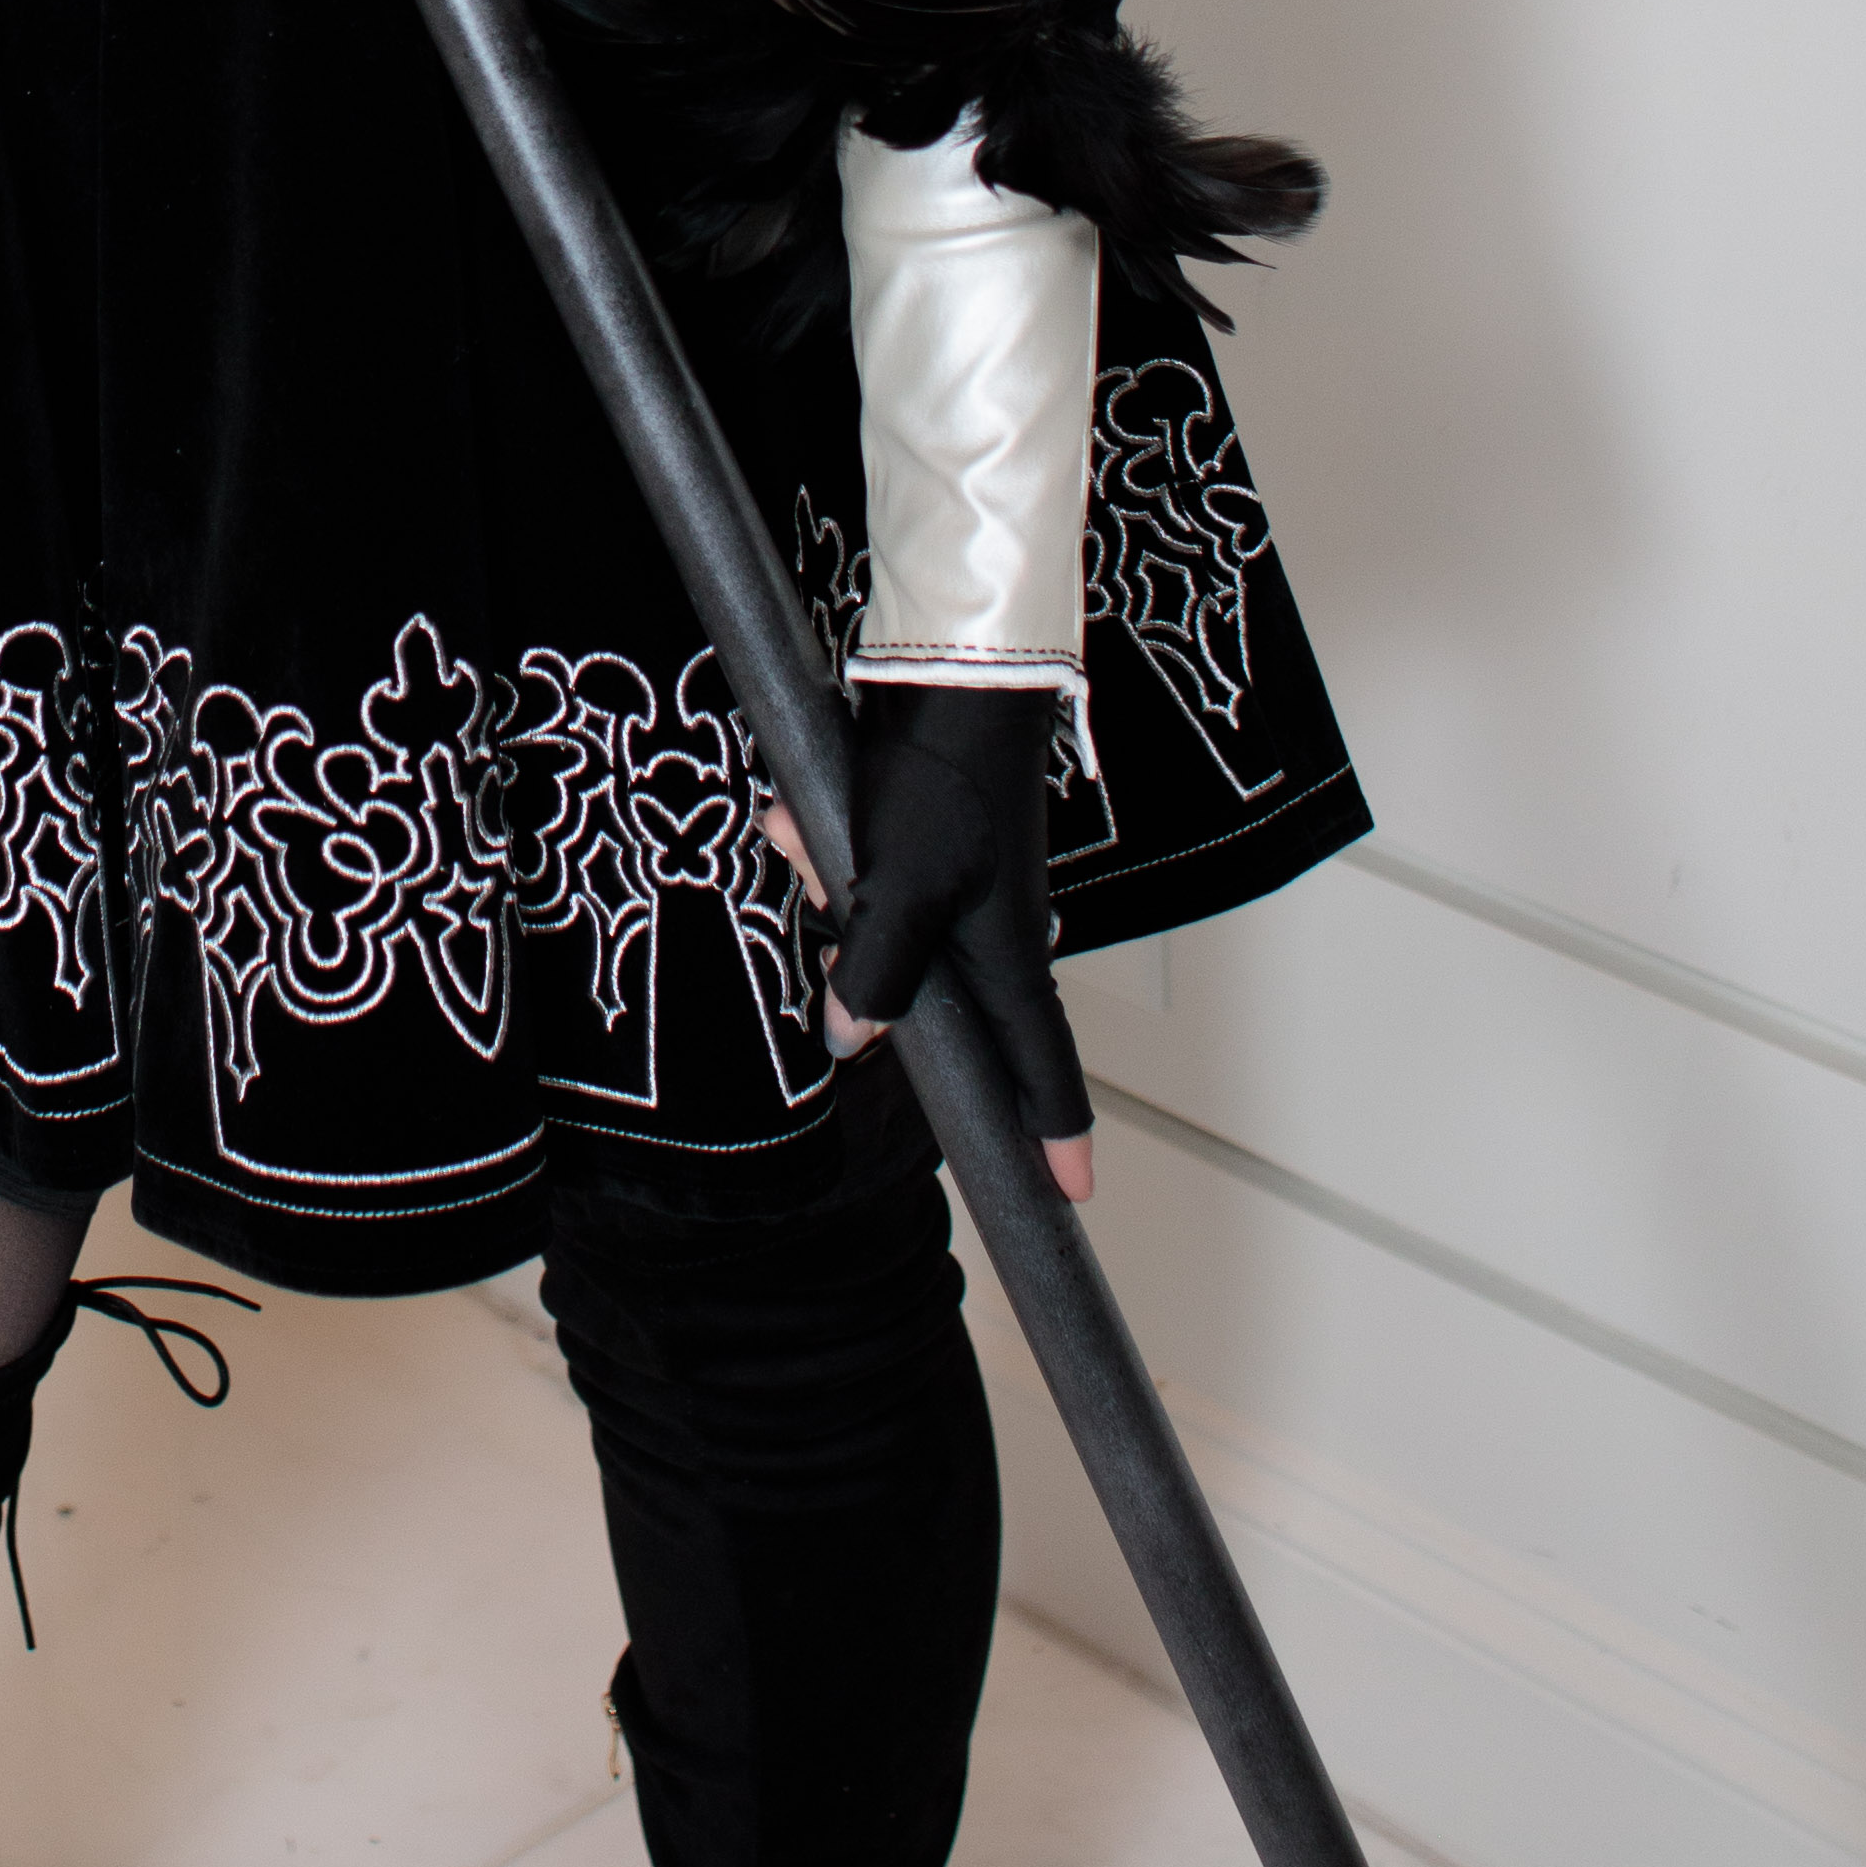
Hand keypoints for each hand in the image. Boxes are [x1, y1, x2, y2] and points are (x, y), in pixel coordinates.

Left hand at [772, 684, 1094, 1198]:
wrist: (950, 674)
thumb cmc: (942, 780)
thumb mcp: (897, 891)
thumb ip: (875, 976)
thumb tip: (850, 1040)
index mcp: (1009, 956)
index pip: (1041, 1064)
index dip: (1053, 1132)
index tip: (1070, 1192)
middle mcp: (994, 933)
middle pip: (928, 1001)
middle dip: (859, 972)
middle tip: (830, 891)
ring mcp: (960, 893)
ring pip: (881, 938)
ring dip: (830, 892)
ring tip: (800, 834)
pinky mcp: (926, 852)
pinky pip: (866, 886)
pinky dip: (828, 857)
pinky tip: (796, 819)